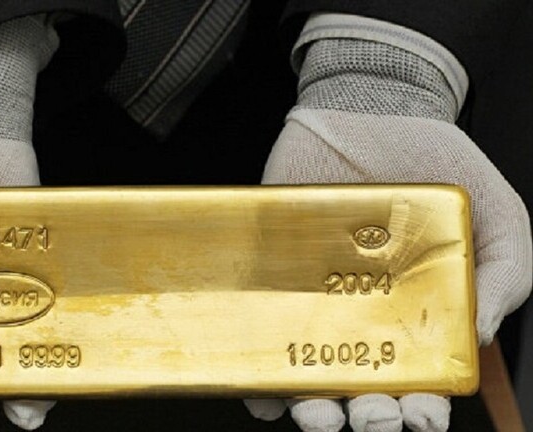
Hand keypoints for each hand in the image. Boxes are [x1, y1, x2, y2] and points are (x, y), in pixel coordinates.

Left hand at [246, 29, 530, 431]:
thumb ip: (504, 272)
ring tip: (316, 416)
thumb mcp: (497, 212)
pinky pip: (258, 331)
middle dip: (366, 417)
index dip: (420, 409)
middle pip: (360, 387)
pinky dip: (256, 371)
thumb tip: (477, 337)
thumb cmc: (435, 161)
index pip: (418, 377)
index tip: (420, 417)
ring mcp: (311, 296)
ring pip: (307, 372)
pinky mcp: (267, 273)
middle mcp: (360, 313)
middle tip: (370, 419)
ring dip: (310, 409)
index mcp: (414, 311)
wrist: (368, 108)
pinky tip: (263, 391)